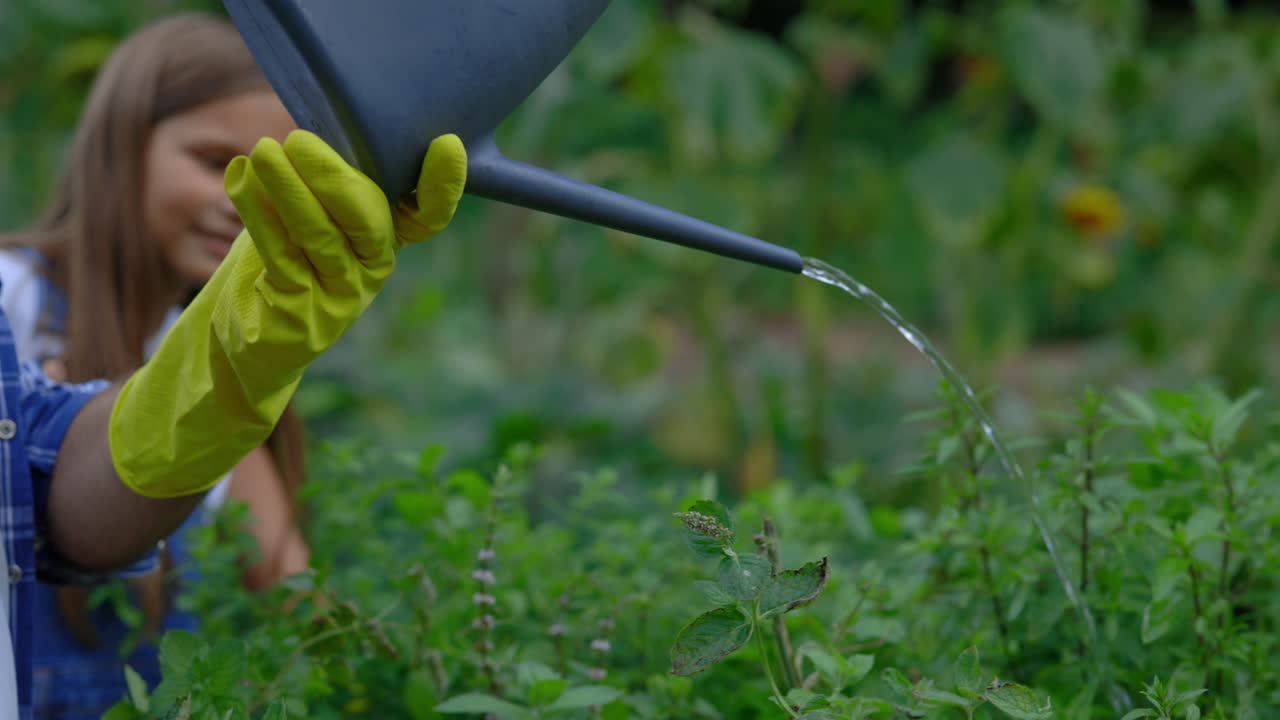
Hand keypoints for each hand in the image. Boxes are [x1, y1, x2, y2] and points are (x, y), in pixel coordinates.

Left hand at [109, 131, 466, 497]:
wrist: (246, 335)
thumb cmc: (281, 257)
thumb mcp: (310, 213)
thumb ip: (319, 178)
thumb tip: (305, 125)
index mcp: (385, 238)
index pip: (427, 216)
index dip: (443, 185)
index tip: (447, 146)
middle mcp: (372, 267)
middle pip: (370, 221)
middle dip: (335, 178)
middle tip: (298, 141)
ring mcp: (339, 295)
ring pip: (320, 235)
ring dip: (289, 190)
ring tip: (264, 154)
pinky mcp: (300, 312)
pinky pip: (281, 255)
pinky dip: (260, 214)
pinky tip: (243, 181)